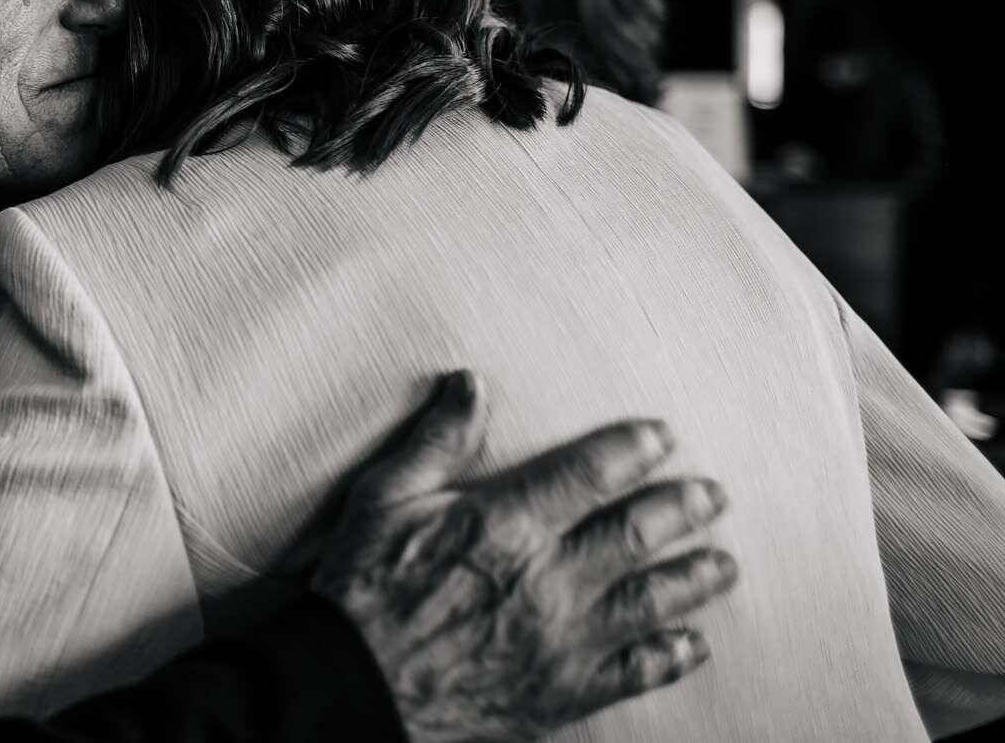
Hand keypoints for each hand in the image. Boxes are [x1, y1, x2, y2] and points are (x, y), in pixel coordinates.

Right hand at [312, 371, 736, 742]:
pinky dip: (669, 656)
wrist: (353, 686)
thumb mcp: (384, 498)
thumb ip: (436, 441)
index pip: (588, 474)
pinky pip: (633, 673)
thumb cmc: (361, 587)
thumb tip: (471, 384)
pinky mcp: (561, 692)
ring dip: (693, 579)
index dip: (632, 450)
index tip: (662, 437)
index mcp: (504, 525)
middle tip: (713, 496)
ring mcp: (560, 641)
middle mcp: (545, 580)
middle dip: (682, 510)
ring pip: (649, 603)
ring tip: (722, 564)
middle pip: (635, 536)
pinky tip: (692, 644)